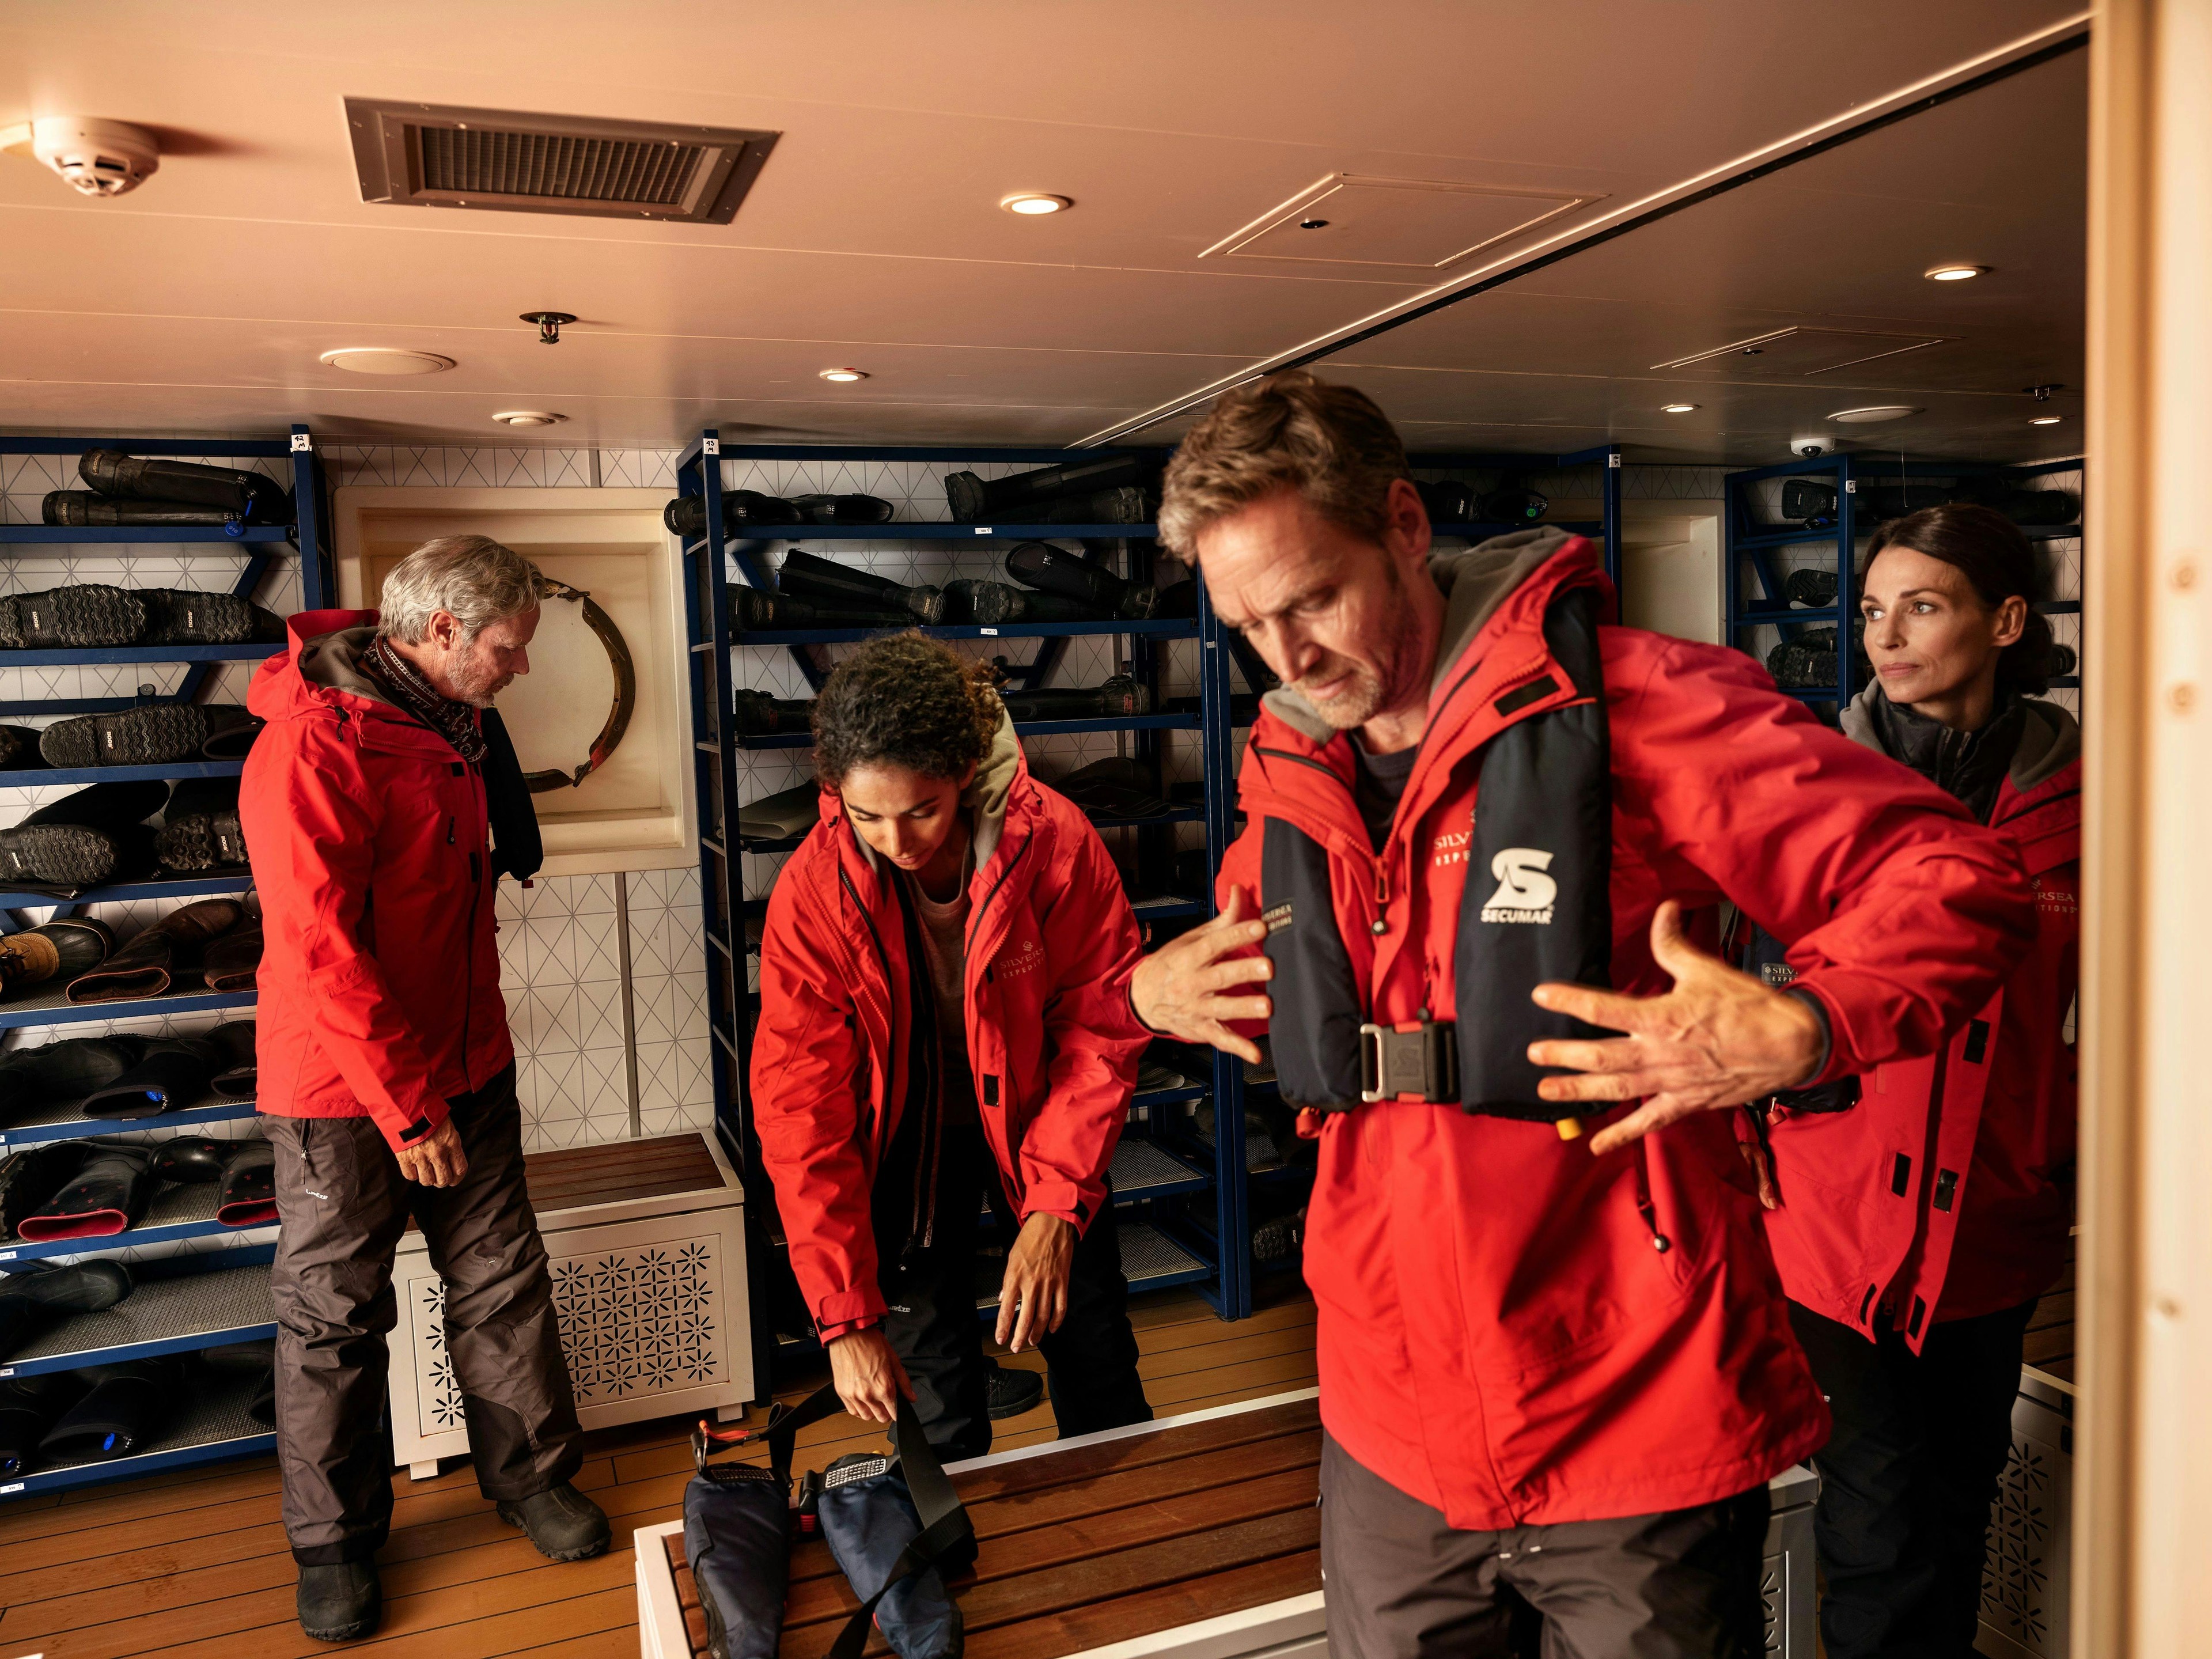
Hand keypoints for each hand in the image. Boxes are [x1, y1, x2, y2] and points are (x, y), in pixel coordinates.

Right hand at [393, 1117, 467, 1187]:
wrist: (408, 1106)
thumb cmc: (429, 1113)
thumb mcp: (448, 1127)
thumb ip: (451, 1144)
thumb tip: (451, 1161)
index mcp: (452, 1143)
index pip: (460, 1169)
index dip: (457, 1178)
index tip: (454, 1180)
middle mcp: (438, 1153)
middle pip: (444, 1179)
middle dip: (442, 1181)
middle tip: (439, 1179)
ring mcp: (421, 1156)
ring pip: (427, 1181)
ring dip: (428, 1180)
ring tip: (427, 1174)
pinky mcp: (405, 1158)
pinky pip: (410, 1176)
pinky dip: (413, 1175)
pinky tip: (414, 1169)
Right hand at [828, 1326, 913, 1424]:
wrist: (849, 1334)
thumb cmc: (870, 1342)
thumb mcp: (893, 1360)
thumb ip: (903, 1382)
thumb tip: (911, 1397)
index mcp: (884, 1387)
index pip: (895, 1413)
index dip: (898, 1411)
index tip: (897, 1407)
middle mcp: (868, 1395)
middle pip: (881, 1418)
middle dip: (887, 1411)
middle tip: (887, 1400)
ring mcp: (853, 1395)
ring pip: (866, 1417)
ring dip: (872, 1411)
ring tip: (874, 1399)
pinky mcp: (842, 1393)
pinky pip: (852, 1411)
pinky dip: (859, 1409)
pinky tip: (863, 1399)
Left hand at [996, 1213, 1074, 1351]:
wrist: (1053, 1223)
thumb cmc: (1031, 1237)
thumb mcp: (1011, 1257)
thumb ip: (1008, 1280)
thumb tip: (1004, 1297)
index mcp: (1015, 1277)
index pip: (1006, 1310)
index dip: (1003, 1328)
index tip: (1000, 1338)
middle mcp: (1031, 1284)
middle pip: (1025, 1319)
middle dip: (1020, 1338)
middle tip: (1016, 1347)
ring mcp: (1049, 1285)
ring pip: (1042, 1317)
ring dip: (1036, 1333)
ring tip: (1032, 1341)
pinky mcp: (1062, 1283)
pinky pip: (1060, 1308)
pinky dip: (1056, 1322)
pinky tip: (1051, 1328)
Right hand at [1130, 886, 1272, 1063]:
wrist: (1142, 998)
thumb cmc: (1170, 965)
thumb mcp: (1190, 940)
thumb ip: (1221, 921)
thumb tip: (1238, 891)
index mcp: (1188, 957)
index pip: (1214, 944)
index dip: (1237, 935)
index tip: (1260, 928)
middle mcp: (1191, 983)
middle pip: (1220, 976)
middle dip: (1244, 971)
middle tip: (1268, 967)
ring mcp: (1195, 1009)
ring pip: (1222, 1009)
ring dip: (1244, 1007)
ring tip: (1267, 1006)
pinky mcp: (1200, 1029)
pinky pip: (1220, 1039)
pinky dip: (1237, 1048)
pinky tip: (1255, 1054)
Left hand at [1525, 900, 1823, 1155]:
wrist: (1790, 1046)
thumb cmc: (1749, 1007)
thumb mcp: (1707, 970)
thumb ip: (1674, 944)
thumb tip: (1664, 909)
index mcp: (1661, 1017)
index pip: (1603, 1008)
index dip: (1568, 1001)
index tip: (1540, 995)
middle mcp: (1660, 1053)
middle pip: (1601, 1055)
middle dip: (1563, 1055)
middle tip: (1533, 1054)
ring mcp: (1671, 1082)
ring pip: (1616, 1089)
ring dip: (1578, 1092)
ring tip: (1546, 1092)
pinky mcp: (1685, 1103)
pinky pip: (1648, 1122)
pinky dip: (1621, 1134)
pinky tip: (1596, 1145)